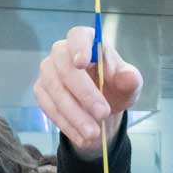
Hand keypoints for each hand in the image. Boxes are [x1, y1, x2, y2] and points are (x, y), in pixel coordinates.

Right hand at [34, 26, 143, 154]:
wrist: (101, 108)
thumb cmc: (114, 87)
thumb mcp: (129, 86)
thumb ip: (130, 80)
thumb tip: (128, 77)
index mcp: (86, 41)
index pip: (78, 36)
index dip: (78, 47)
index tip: (81, 63)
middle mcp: (62, 53)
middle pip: (65, 68)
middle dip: (84, 93)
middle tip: (103, 114)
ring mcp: (48, 72)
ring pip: (56, 91)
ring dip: (75, 115)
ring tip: (94, 133)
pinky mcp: (41, 91)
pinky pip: (50, 108)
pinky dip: (67, 124)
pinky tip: (82, 137)